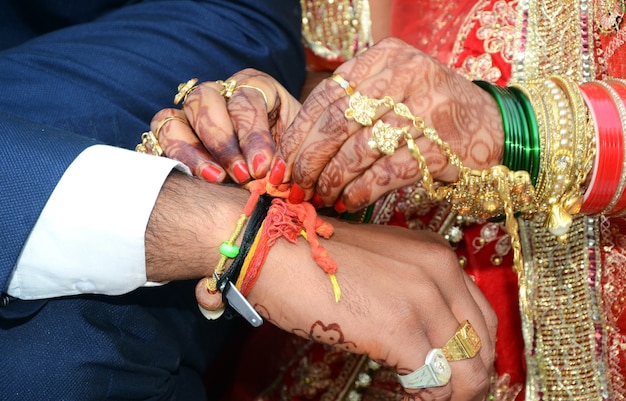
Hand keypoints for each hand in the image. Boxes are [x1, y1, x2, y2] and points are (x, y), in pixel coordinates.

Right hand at [146, 172, 495, 398]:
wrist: (273, 249)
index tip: (458, 370)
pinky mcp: (398, 329)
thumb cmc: (316, 261)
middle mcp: (439, 270)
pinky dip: (428, 395)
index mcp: (436, 254)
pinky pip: (437, 380)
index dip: (477, 350)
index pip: (483, 315)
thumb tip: (432, 339)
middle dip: (471, 376)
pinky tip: (406, 389)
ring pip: (469, 368)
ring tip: (428, 394)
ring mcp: (421, 299)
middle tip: (447, 391)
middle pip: (483, 343)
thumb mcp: (381, 265)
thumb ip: (414, 292)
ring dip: (454, 390)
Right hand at [149, 68, 301, 182]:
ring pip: (177, 118)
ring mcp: (191, 113)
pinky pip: (161, 137)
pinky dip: (174, 156)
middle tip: (241, 175)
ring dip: (194, 151)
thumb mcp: (295, 152)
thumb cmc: (287, 160)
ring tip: (215, 179)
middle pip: (207, 101)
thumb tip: (279, 177)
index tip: (262, 168)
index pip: (247, 100)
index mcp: (255, 88)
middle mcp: (219, 93)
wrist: (272, 176)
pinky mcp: (172, 134)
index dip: (253, 135)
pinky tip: (189, 178)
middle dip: (224, 141)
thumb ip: (288, 157)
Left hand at [274, 38, 504, 211]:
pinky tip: (348, 203)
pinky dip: (360, 192)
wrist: (495, 126)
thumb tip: (299, 146)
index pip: (327, 95)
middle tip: (293, 184)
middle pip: (337, 123)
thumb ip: (354, 102)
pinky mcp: (439, 147)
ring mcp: (425, 111)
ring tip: (320, 196)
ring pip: (358, 150)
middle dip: (308, 160)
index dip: (299, 133)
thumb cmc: (433, 111)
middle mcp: (405, 76)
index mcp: (386, 57)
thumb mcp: (396, 87)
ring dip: (332, 180)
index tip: (281, 160)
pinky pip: (385, 174)